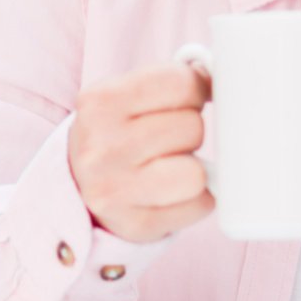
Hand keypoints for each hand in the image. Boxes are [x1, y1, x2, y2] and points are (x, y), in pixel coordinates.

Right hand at [66, 58, 216, 243]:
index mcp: (100, 102)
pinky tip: (172, 193)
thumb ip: (174, 80)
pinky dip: (196, 199)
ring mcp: (114, 191)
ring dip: (194, 168)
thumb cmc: (120, 132)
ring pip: (197, 173)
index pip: (182, 83)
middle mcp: (100, 147)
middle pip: (193, 128)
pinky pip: (200, 205)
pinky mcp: (135, 225)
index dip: (197, 89)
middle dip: (190, 131)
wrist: (78, 186)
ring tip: (170, 166)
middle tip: (168, 140)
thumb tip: (222, 75)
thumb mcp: (129, 95)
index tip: (190, 98)